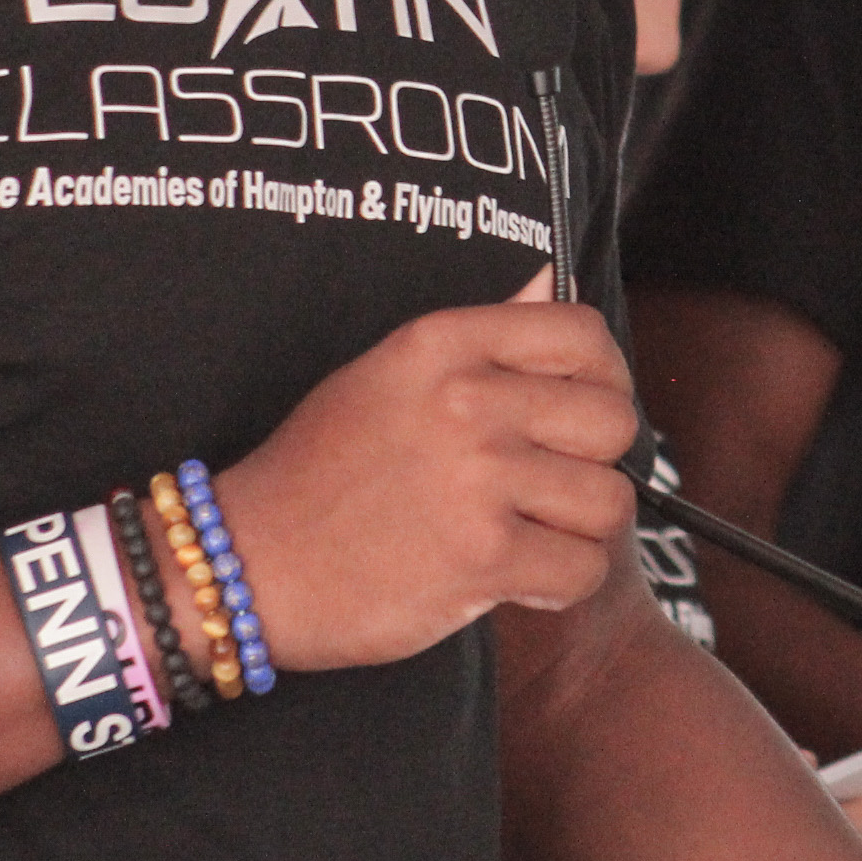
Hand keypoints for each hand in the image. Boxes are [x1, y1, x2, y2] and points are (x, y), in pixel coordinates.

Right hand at [210, 270, 636, 672]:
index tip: (584, 414)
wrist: (249, 562)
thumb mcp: (389, 372)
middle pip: (612, 421)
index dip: (606, 377)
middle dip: (596, 462)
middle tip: (553, 487)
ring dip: (579, 530)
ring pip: (609, 501)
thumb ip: (479, 334)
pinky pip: (583, 569)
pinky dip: (562, 584)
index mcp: (442, 343)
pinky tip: (519, 578)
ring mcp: (477, 478)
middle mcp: (466, 400)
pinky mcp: (482, 557)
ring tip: (529, 535)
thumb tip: (551, 276)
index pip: (582, 333)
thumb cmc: (320, 471)